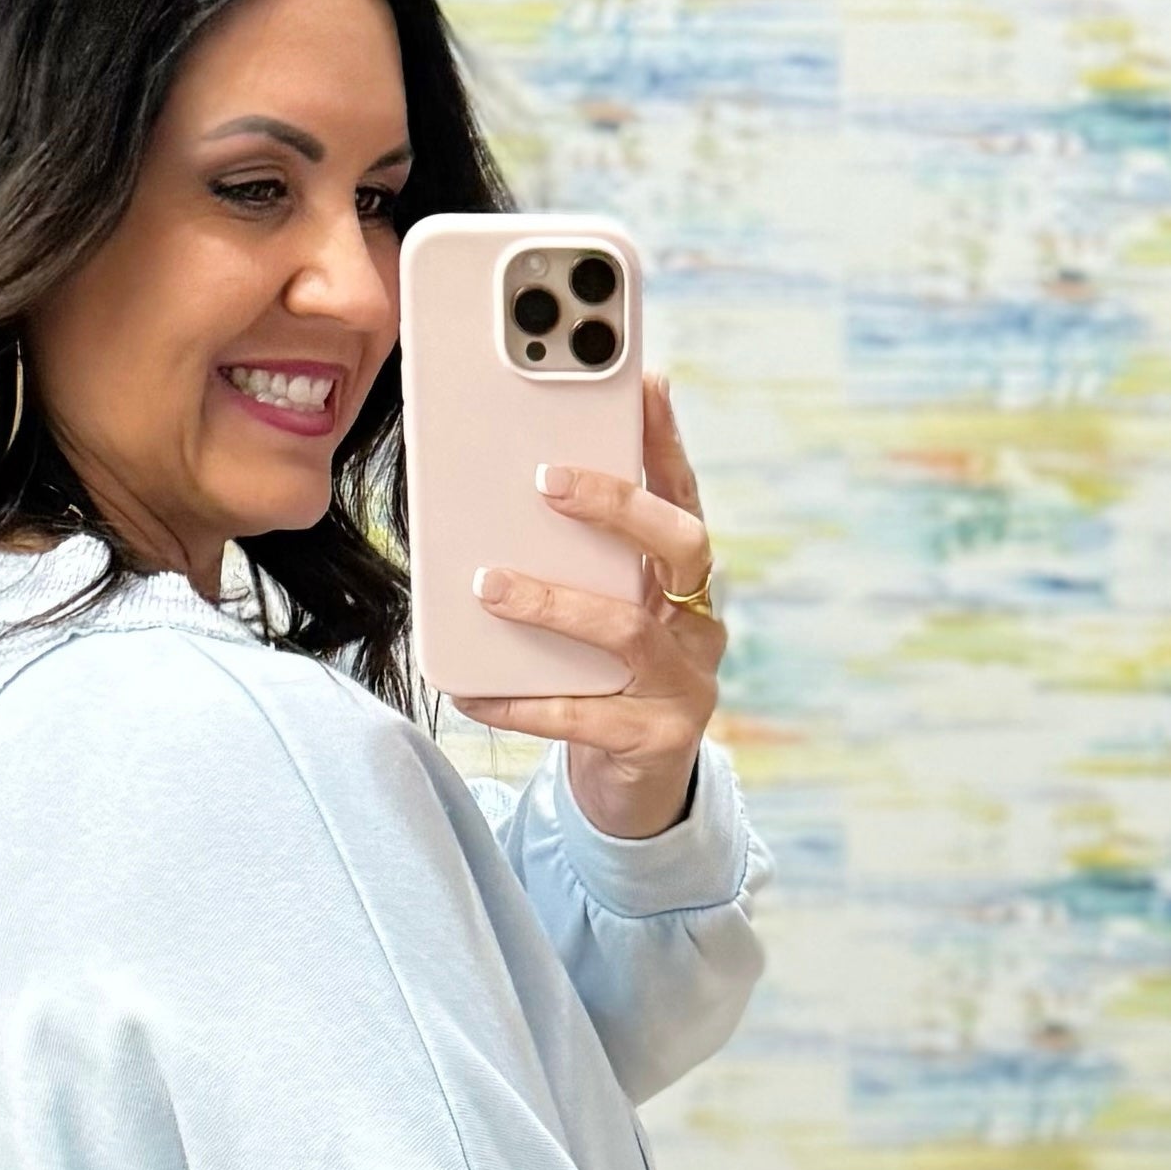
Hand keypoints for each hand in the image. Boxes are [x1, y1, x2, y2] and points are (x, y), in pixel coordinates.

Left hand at [455, 372, 727, 841]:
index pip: (682, 495)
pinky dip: (521, 701)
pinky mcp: (656, 741)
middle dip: (615, 506)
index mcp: (683, 581)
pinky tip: (473, 692)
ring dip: (552, 603)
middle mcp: (697, 624)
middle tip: (545, 480)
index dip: (668, 440)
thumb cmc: (601, 680)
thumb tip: (498, 498)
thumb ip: (574, 563)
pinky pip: (581, 716)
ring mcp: (685, 684)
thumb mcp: (597, 612)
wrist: (635, 787)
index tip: (647, 382)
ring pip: (624, 630)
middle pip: (679, 545)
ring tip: (488, 585)